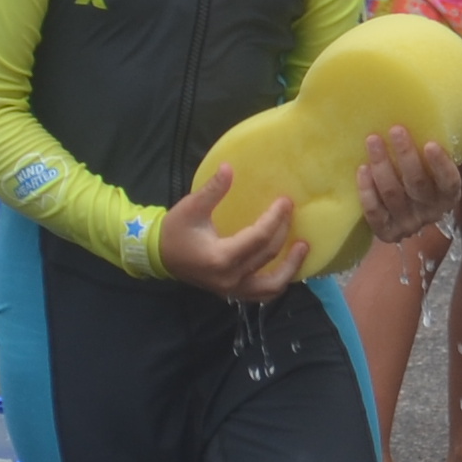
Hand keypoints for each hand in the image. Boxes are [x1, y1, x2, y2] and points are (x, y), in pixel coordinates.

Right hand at [154, 162, 304, 299]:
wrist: (159, 256)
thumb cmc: (174, 231)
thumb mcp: (191, 207)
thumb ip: (212, 190)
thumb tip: (229, 168)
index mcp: (221, 257)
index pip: (259, 238)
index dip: (275, 218)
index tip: (285, 202)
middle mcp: (230, 278)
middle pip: (268, 255)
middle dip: (284, 232)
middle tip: (291, 213)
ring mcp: (232, 289)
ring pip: (271, 286)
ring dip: (290, 267)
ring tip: (303, 248)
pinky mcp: (233, 292)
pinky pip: (262, 293)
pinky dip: (277, 282)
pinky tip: (286, 266)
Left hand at [351, 125, 461, 253]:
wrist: (405, 214)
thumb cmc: (420, 177)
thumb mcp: (432, 166)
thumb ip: (433, 148)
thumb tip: (429, 109)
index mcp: (448, 196)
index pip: (449, 182)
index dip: (441, 165)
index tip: (430, 144)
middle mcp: (431, 212)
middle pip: (417, 184)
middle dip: (405, 155)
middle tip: (395, 130)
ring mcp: (408, 224)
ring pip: (393, 195)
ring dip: (382, 166)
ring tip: (373, 141)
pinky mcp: (387, 232)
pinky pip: (375, 212)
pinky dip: (367, 191)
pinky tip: (362, 169)